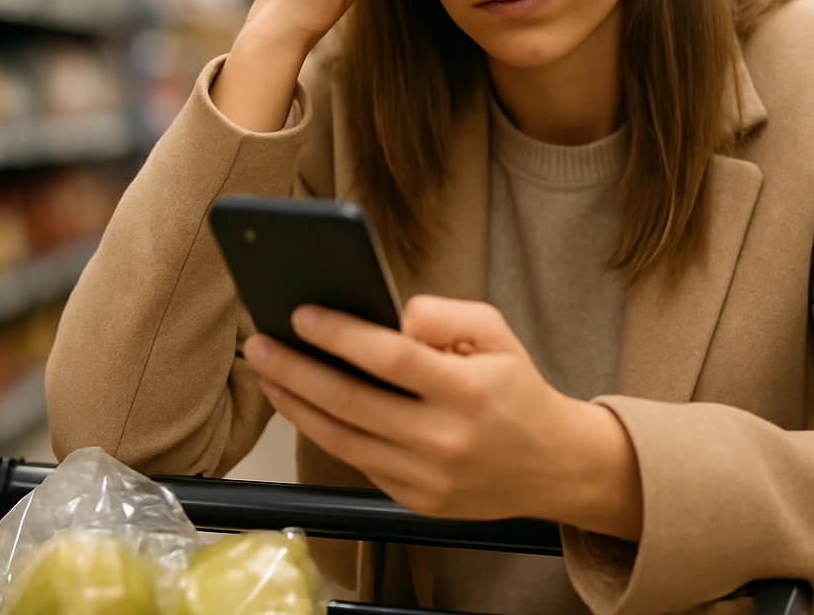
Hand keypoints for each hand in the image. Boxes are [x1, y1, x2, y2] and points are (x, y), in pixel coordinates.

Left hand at [243, 295, 642, 538]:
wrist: (552, 464)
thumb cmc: (516, 389)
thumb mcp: (497, 333)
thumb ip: (445, 314)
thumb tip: (392, 318)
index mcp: (469, 390)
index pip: (391, 357)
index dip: (341, 335)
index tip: (302, 314)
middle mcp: (445, 438)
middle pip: (352, 401)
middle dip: (296, 369)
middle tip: (260, 344)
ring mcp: (427, 476)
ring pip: (343, 437)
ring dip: (297, 404)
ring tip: (269, 373)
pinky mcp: (416, 499)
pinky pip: (357, 461)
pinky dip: (323, 430)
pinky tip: (303, 404)